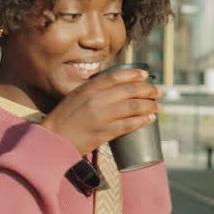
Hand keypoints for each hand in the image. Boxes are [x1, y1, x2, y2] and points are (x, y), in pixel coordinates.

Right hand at [40, 68, 161, 154]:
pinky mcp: (106, 132)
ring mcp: (102, 116)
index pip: (116, 76)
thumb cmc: (64, 118)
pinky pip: (130, 124)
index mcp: (88, 88)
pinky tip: (150, 118)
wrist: (54, 140)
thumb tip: (116, 86)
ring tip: (158, 106)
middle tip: (158, 91)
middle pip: (129, 90)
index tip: (145, 74)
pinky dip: (142, 120)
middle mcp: (97, 99)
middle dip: (148, 90)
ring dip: (149, 105)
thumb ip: (93, 89)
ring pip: (133, 107)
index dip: (133, 74)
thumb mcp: (75, 96)